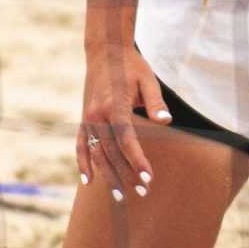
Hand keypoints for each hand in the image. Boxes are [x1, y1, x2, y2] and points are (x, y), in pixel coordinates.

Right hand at [78, 43, 170, 200]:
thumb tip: (167, 121)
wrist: (105, 51)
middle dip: (126, 174)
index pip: (126, 140)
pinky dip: (83, 163)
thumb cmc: (131, 66)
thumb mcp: (148, 80)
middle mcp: (97, 115)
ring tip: (120, 196)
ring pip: (96, 153)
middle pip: (111, 152)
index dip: (137, 160)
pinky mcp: (84, 119)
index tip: (148, 177)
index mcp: (114, 105)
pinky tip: (88, 181)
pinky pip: (81, 145)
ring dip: (108, 175)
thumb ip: (156, 103)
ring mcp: (88, 118)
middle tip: (142, 192)